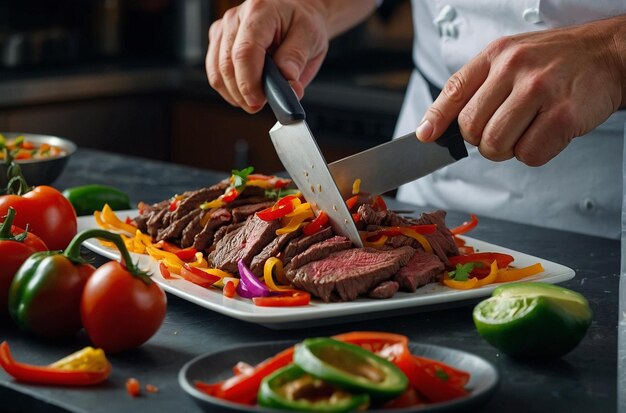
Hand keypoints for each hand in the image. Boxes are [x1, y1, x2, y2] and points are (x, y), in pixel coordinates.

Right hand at [206, 0, 330, 112]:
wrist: (295, 10)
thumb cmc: (301, 22)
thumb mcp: (311, 36)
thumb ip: (297, 60)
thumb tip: (288, 86)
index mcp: (260, 11)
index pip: (245, 52)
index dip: (249, 82)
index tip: (258, 101)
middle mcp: (236, 18)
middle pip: (227, 65)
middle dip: (243, 93)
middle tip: (262, 105)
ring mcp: (223, 29)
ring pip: (217, 72)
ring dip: (235, 94)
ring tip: (257, 98)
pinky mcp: (218, 40)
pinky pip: (215, 72)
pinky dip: (229, 89)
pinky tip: (247, 90)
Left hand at [417, 15, 625, 165]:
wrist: (608, 54)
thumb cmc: (555, 62)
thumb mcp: (511, 59)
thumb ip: (475, 87)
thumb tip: (435, 126)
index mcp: (497, 55)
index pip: (453, 90)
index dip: (436, 119)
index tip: (426, 137)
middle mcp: (515, 69)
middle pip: (471, 128)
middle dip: (482, 139)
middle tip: (503, 129)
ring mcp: (539, 91)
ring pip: (496, 145)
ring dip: (506, 149)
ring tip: (525, 130)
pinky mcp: (563, 116)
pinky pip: (529, 155)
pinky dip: (533, 153)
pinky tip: (545, 133)